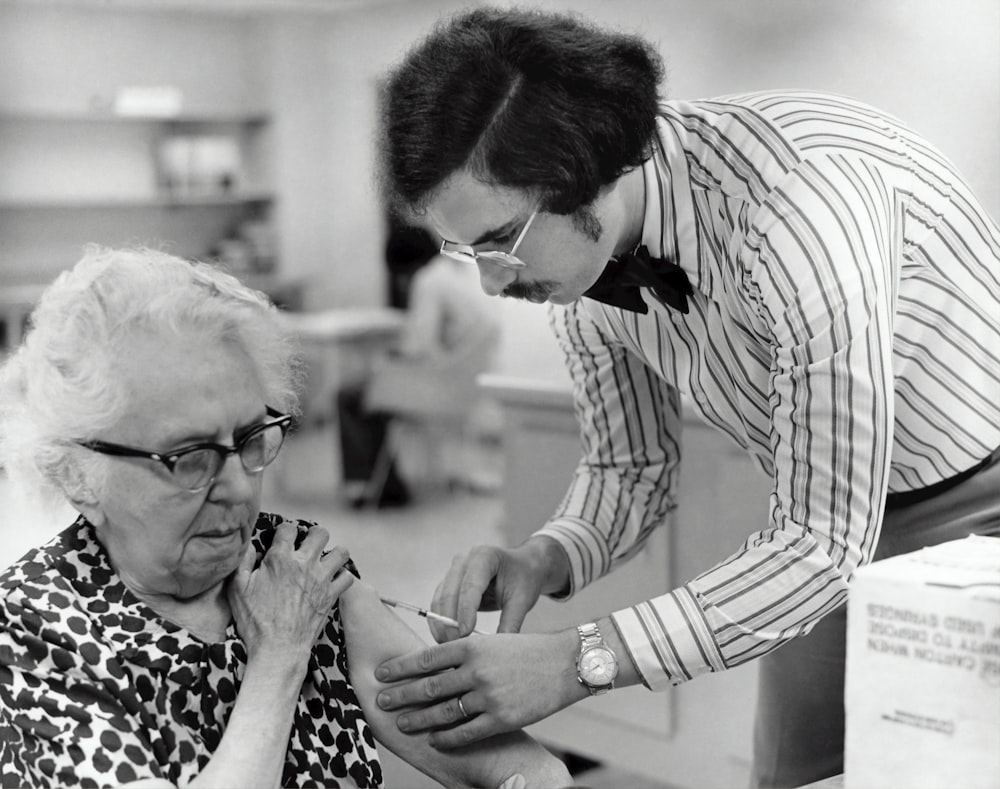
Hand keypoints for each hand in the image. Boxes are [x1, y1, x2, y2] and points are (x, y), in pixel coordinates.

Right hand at [227, 521, 354, 662]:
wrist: (278, 650)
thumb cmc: (255, 622)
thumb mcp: (237, 590)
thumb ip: (242, 563)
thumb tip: (250, 546)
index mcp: (280, 559)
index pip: (288, 528)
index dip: (285, 531)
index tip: (283, 538)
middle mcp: (304, 564)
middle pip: (320, 533)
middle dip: (313, 535)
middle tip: (307, 545)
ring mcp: (321, 579)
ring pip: (340, 552)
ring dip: (333, 553)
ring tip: (324, 560)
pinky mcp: (331, 595)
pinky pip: (347, 577)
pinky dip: (342, 577)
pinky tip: (332, 580)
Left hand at [374, 630, 586, 747]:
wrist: (565, 663)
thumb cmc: (528, 650)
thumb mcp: (493, 641)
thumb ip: (465, 653)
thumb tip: (434, 666)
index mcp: (472, 645)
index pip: (426, 657)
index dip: (400, 667)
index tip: (382, 673)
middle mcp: (476, 670)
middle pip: (428, 686)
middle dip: (401, 695)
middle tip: (381, 701)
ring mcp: (489, 696)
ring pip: (444, 712)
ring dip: (419, 719)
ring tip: (403, 723)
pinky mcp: (502, 718)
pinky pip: (466, 732)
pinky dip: (447, 738)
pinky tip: (436, 739)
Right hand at [429, 539, 566, 641]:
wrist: (522, 567)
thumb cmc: (524, 579)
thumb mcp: (522, 599)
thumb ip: (510, 622)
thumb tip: (497, 649)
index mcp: (484, 556)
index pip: (470, 585)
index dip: (465, 610)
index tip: (465, 633)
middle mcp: (464, 560)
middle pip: (450, 592)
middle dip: (450, 621)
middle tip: (456, 646)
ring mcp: (454, 570)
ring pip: (440, 599)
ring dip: (441, 624)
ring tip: (451, 646)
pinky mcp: (449, 583)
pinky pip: (439, 603)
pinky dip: (440, 621)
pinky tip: (446, 638)